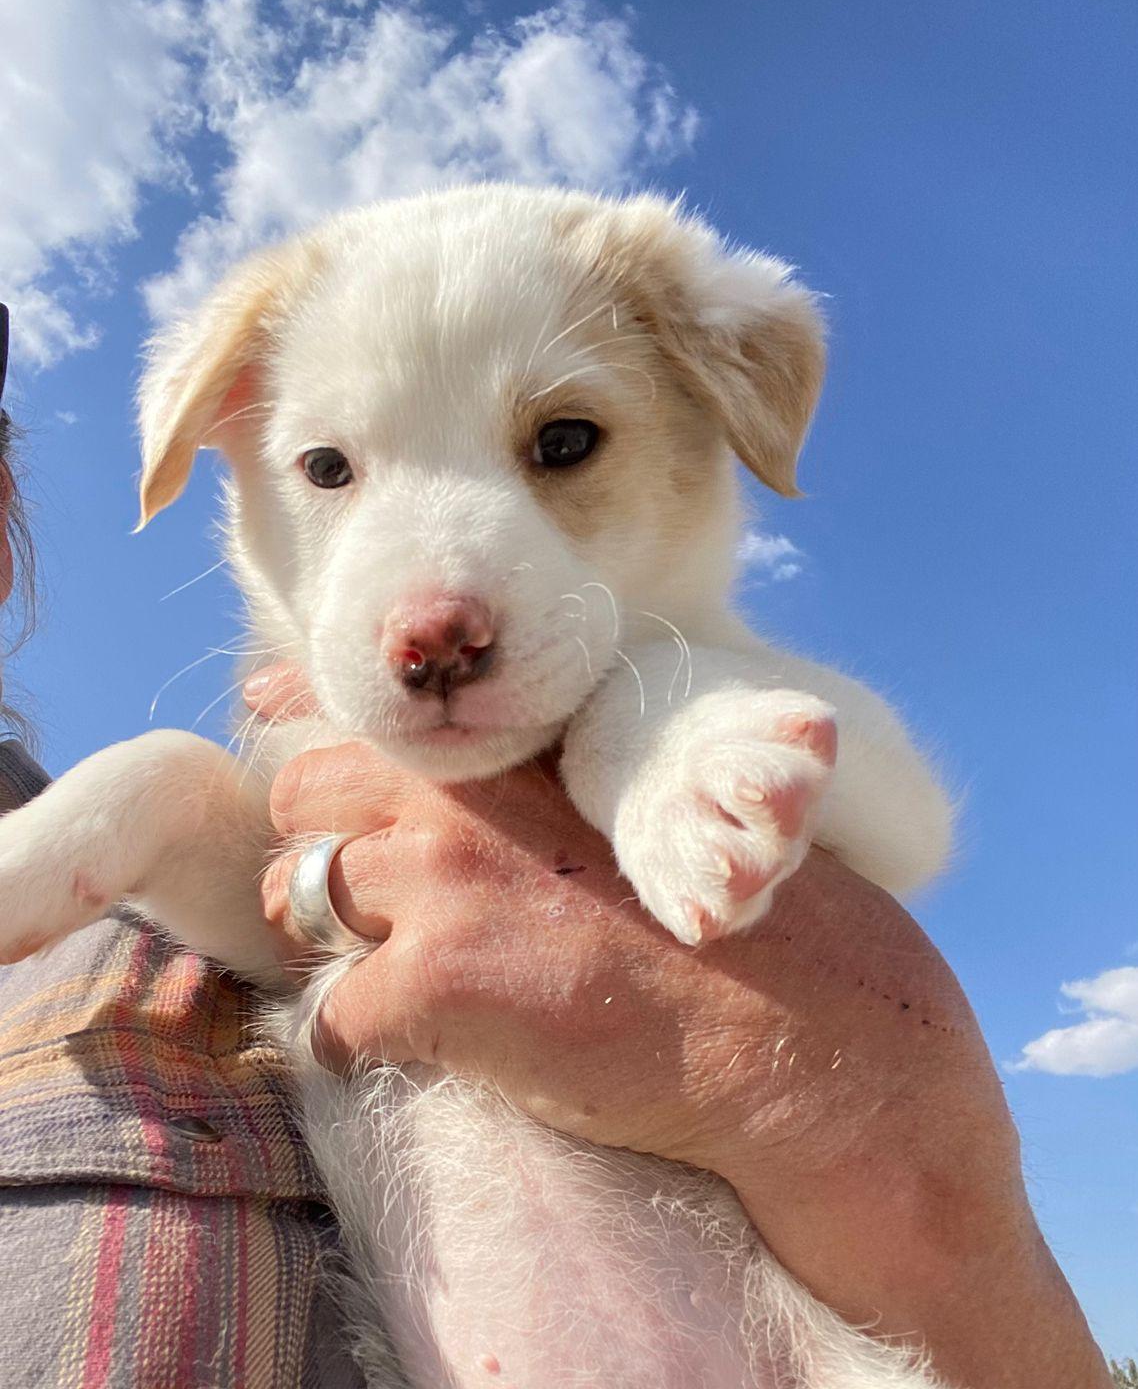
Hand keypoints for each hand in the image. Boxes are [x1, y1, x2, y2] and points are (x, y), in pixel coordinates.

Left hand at [250, 664, 1109, 1388]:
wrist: (794, 1024)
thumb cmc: (724, 921)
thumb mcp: (630, 807)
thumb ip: (536, 782)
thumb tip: (453, 788)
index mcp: (511, 746)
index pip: (354, 700)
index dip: (299, 717)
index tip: (275, 723)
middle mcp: (457, 796)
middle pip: (297, 794)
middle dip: (307, 844)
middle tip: (355, 898)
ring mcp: (436, 886)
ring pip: (295, 897)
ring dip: (326, 939)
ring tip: (391, 973)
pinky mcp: (431, 987)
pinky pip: (328, 1019)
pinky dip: (355, 1042)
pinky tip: (415, 1050)